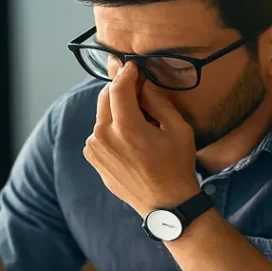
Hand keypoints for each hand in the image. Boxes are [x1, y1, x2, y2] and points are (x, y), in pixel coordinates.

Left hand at [83, 63, 200, 216]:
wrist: (166, 204)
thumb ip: (158, 101)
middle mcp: (104, 137)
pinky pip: (99, 133)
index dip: (126, 72)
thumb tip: (144, 84)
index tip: (133, 66)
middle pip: (105, 97)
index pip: (118, 87)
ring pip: (102, 115)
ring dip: (116, 110)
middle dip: (120, 88)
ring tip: (138, 120)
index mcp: (126, 129)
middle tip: (136, 87)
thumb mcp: (178, 129)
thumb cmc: (176, 167)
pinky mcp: (94, 159)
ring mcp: (95, 150)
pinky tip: (130, 138)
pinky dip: (112, 128)